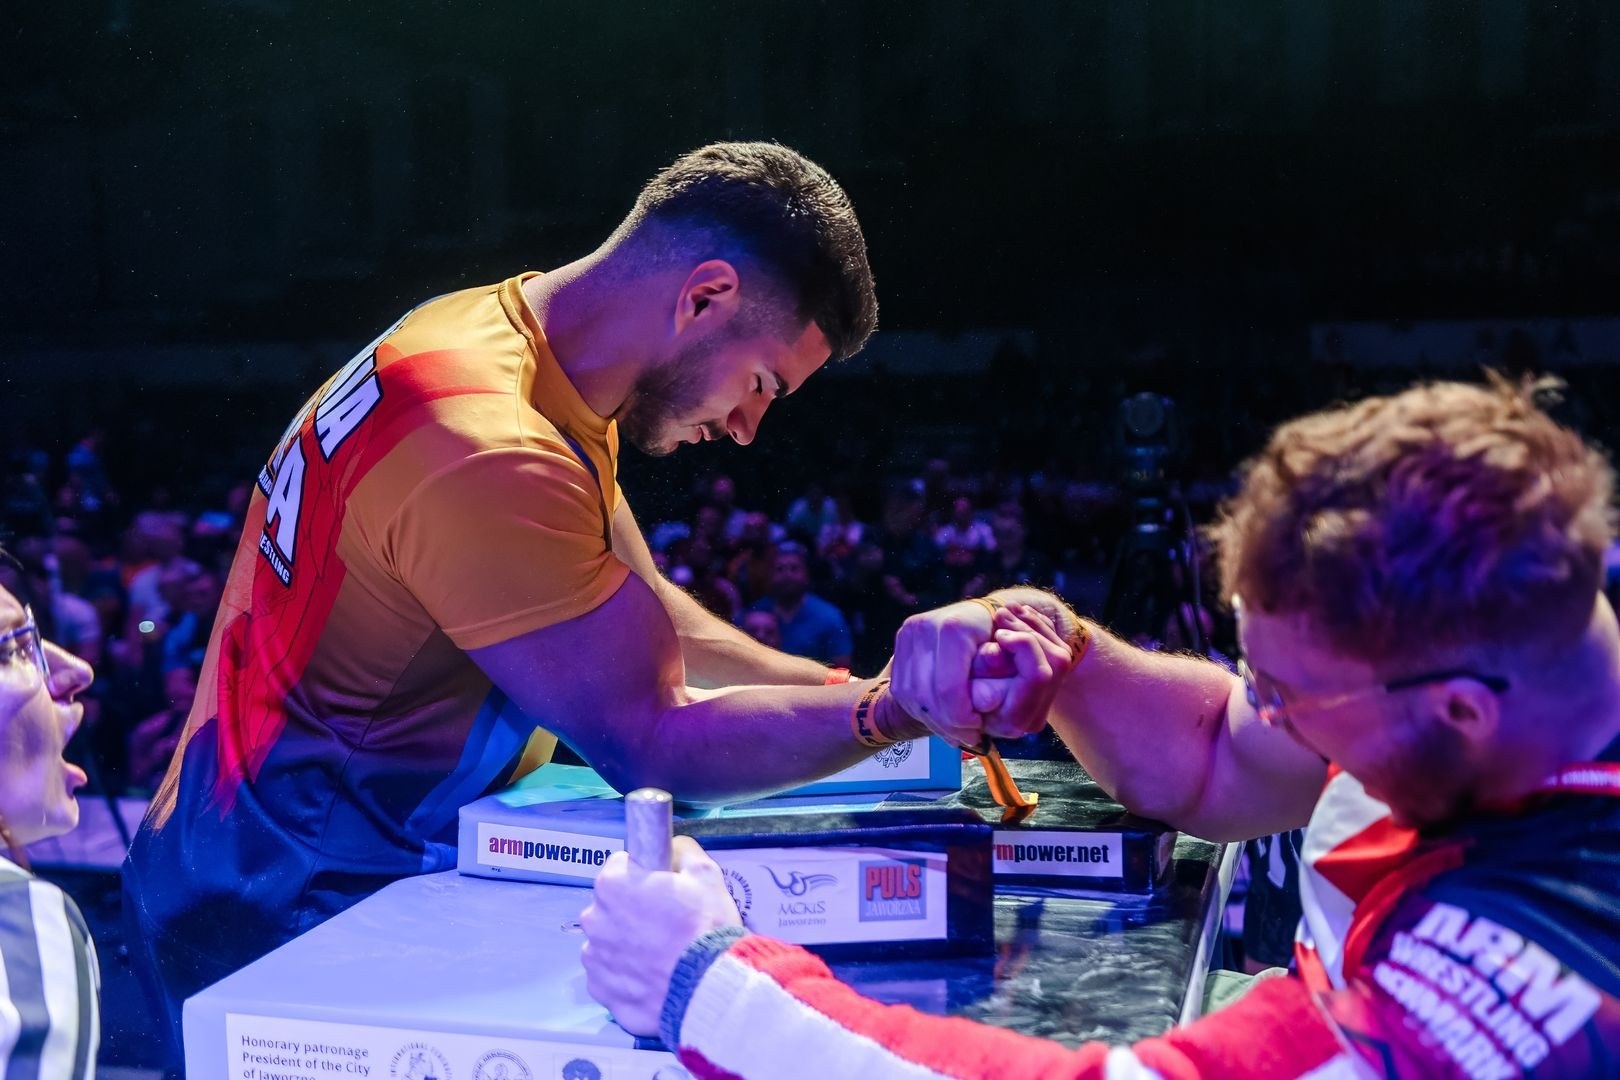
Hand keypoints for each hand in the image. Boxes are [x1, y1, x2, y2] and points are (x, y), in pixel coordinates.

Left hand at [580, 836, 741, 1036]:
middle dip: (632, 911)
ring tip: (660, 956)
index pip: (620, 867)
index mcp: (613, 884)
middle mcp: (594, 919)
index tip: (661, 890)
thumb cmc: (705, 929)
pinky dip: (625, 975)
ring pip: (608, 941)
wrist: (708, 989)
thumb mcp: (706, 875)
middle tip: (666, 924)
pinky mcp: (600, 990)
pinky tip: (652, 977)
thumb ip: (683, 851)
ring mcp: (594, 958)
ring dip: (626, 944)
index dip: (643, 875)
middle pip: (611, 906)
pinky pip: (609, 975)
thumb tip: (673, 849)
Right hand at [892, 601, 1074, 745]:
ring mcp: (908, 634)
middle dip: (947, 724)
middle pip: (925, 695)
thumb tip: (987, 708)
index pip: (948, 690)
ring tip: (955, 730)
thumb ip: (997, 683)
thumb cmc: (1001, 640)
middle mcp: (924, 627)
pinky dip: (921, 709)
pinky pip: (902, 687)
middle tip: (967, 736)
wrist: (979, 614)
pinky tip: (941, 718)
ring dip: (933, 720)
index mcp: (954, 628)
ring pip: (910, 695)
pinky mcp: (900, 642)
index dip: (961, 718)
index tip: (978, 730)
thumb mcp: (1010, 659)